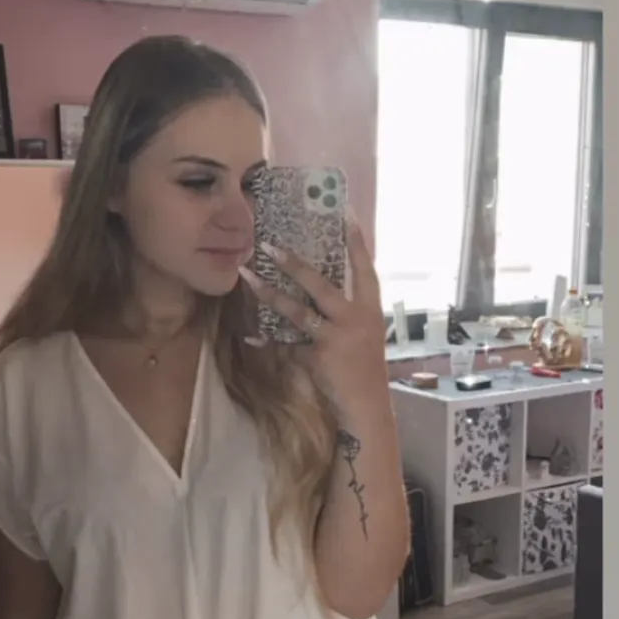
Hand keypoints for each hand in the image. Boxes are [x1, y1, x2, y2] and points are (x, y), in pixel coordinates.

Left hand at [239, 213, 387, 416]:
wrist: (367, 406)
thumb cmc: (364, 368)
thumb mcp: (364, 334)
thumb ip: (346, 312)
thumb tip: (321, 287)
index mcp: (371, 309)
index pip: (366, 269)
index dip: (357, 241)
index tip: (346, 212)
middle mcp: (355, 319)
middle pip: (322, 285)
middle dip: (294, 264)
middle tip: (268, 245)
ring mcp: (335, 339)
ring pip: (297, 312)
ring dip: (269, 294)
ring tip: (247, 277)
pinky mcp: (317, 358)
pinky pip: (286, 345)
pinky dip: (268, 340)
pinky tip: (250, 335)